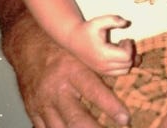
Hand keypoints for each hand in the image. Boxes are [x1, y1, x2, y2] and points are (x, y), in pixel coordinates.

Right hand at [14, 33, 130, 127]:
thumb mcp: (84, 51)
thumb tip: (138, 61)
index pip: (94, 91)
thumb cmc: (62, 49)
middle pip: (76, 117)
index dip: (110, 106)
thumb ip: (108, 61)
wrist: (28, 46)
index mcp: (72, 71)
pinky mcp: (33, 111)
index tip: (125, 119)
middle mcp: (56, 89)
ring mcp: (42, 103)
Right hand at [66, 15, 135, 75]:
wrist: (73, 39)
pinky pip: (118, 73)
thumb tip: (127, 22)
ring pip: (125, 71)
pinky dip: (122, 65)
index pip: (127, 56)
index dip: (129, 46)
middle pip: (128, 64)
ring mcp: (102, 70)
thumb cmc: (87, 29)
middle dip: (130, 52)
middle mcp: (103, 65)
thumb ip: (113, 20)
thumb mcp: (99, 21)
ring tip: (120, 48)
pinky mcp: (102, 71)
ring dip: (127, 59)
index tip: (125, 38)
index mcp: (104, 54)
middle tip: (123, 42)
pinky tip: (116, 54)